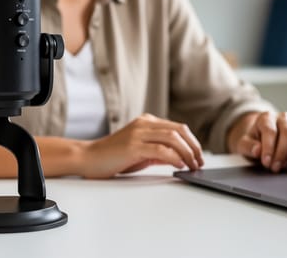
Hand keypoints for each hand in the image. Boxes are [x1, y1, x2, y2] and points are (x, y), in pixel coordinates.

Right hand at [80, 113, 203, 178]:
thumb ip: (159, 152)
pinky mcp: (133, 146)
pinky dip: (174, 157)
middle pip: (179, 130)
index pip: (178, 128)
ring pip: (172, 137)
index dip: (192, 142)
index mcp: (147, 121)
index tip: (199, 156)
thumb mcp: (141, 152)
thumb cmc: (113, 157)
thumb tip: (180, 158)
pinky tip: (179, 165)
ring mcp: (138, 133)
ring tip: (191, 165)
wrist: (88, 158)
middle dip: (194, 147)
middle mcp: (144, 123)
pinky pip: (160, 149)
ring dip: (187, 153)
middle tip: (199, 162)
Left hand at [229, 111, 286, 172]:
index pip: (270, 131)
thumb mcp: (244, 145)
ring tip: (282, 164)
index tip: (266, 162)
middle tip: (275, 167)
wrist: (262, 140)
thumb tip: (257, 150)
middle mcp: (282, 118)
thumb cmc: (254, 142)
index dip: (269, 148)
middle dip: (282, 153)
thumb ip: (248, 147)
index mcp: (266, 118)